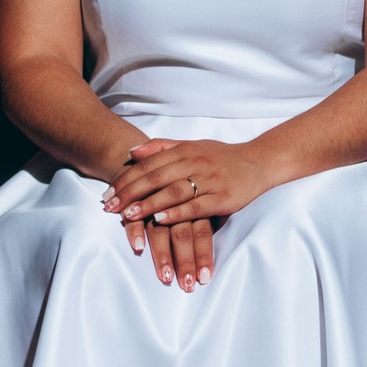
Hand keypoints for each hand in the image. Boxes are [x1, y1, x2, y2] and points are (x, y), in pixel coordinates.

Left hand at [100, 135, 266, 292]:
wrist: (258, 162)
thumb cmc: (222, 157)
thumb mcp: (192, 146)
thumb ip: (163, 147)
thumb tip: (132, 152)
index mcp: (185, 150)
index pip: (148, 165)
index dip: (126, 179)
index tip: (108, 194)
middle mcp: (195, 163)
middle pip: (156, 178)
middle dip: (130, 193)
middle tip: (109, 207)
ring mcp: (209, 181)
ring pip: (173, 192)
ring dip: (148, 204)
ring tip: (128, 215)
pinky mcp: (222, 198)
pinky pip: (196, 207)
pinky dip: (176, 213)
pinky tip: (160, 221)